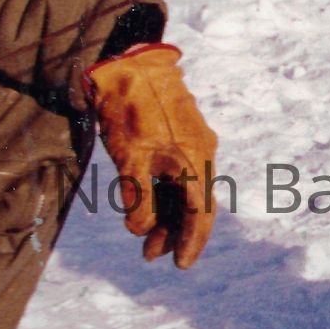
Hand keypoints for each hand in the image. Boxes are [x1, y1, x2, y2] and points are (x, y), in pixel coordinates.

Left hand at [84, 44, 217, 267]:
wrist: (131, 63)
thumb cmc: (130, 108)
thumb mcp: (129, 158)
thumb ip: (137, 197)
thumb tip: (139, 230)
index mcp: (195, 161)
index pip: (200, 212)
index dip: (191, 241)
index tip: (181, 264)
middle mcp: (200, 155)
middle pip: (194, 205)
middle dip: (175, 233)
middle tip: (152, 256)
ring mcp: (191, 145)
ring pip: (183, 191)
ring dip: (166, 216)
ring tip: (144, 241)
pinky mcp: (178, 138)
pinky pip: (176, 176)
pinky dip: (162, 195)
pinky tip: (145, 210)